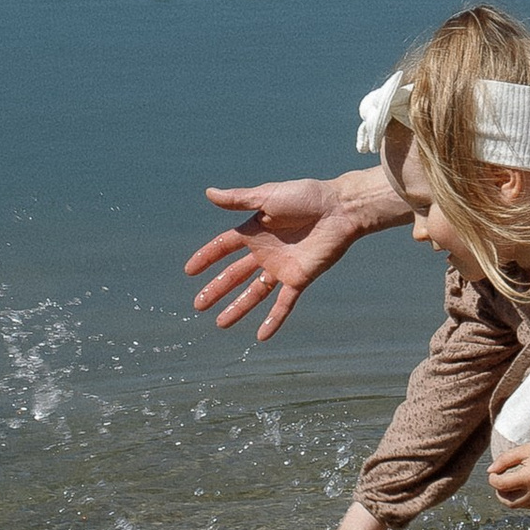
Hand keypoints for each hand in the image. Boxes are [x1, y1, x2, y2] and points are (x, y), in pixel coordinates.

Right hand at [185, 175, 387, 340]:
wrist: (339, 209)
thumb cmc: (306, 196)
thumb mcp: (268, 196)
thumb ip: (239, 199)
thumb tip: (209, 193)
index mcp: (256, 230)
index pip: (224, 247)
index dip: (207, 258)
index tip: (189, 271)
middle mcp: (266, 251)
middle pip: (235, 274)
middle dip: (217, 289)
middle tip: (198, 305)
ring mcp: (282, 267)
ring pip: (254, 293)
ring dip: (238, 308)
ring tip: (220, 323)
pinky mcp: (299, 278)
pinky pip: (284, 303)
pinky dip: (273, 320)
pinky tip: (261, 336)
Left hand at [487, 433, 529, 510]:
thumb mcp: (526, 450)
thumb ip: (505, 460)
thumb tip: (490, 471)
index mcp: (529, 478)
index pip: (501, 485)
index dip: (493, 480)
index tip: (493, 474)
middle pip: (510, 502)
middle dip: (501, 494)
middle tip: (500, 484)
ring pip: (522, 505)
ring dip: (515, 497)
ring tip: (515, 484)